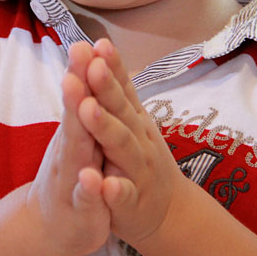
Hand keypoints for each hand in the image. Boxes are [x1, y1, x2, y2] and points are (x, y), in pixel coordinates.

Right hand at [26, 41, 109, 255]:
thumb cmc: (72, 172)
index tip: (86, 41)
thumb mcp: (77, 135)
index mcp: (75, 131)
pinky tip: (91, 179)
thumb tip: (86, 59)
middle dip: (77, 87)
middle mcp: (69, 150)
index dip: (83, 70)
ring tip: (84, 105)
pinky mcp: (80, 209)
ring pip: (76, 152)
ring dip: (80, 129)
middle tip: (79, 55)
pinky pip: (85, 198)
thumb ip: (80, 102)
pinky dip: (88, 189)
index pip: (79, 95)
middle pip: (74, 115)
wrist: (52, 227)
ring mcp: (71, 179)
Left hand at [78, 39, 181, 246]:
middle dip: (106, 88)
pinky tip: (104, 185)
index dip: (111, 66)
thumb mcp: (132, 120)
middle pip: (120, 110)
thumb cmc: (141, 158)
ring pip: (121, 147)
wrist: (169, 212)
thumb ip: (117, 87)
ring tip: (88, 110)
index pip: (121, 87)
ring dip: (105, 127)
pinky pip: (123, 195)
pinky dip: (115, 190)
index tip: (98, 43)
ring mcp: (137, 170)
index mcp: (133, 118)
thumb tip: (101, 43)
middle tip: (92, 66)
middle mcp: (139, 139)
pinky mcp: (132, 203)